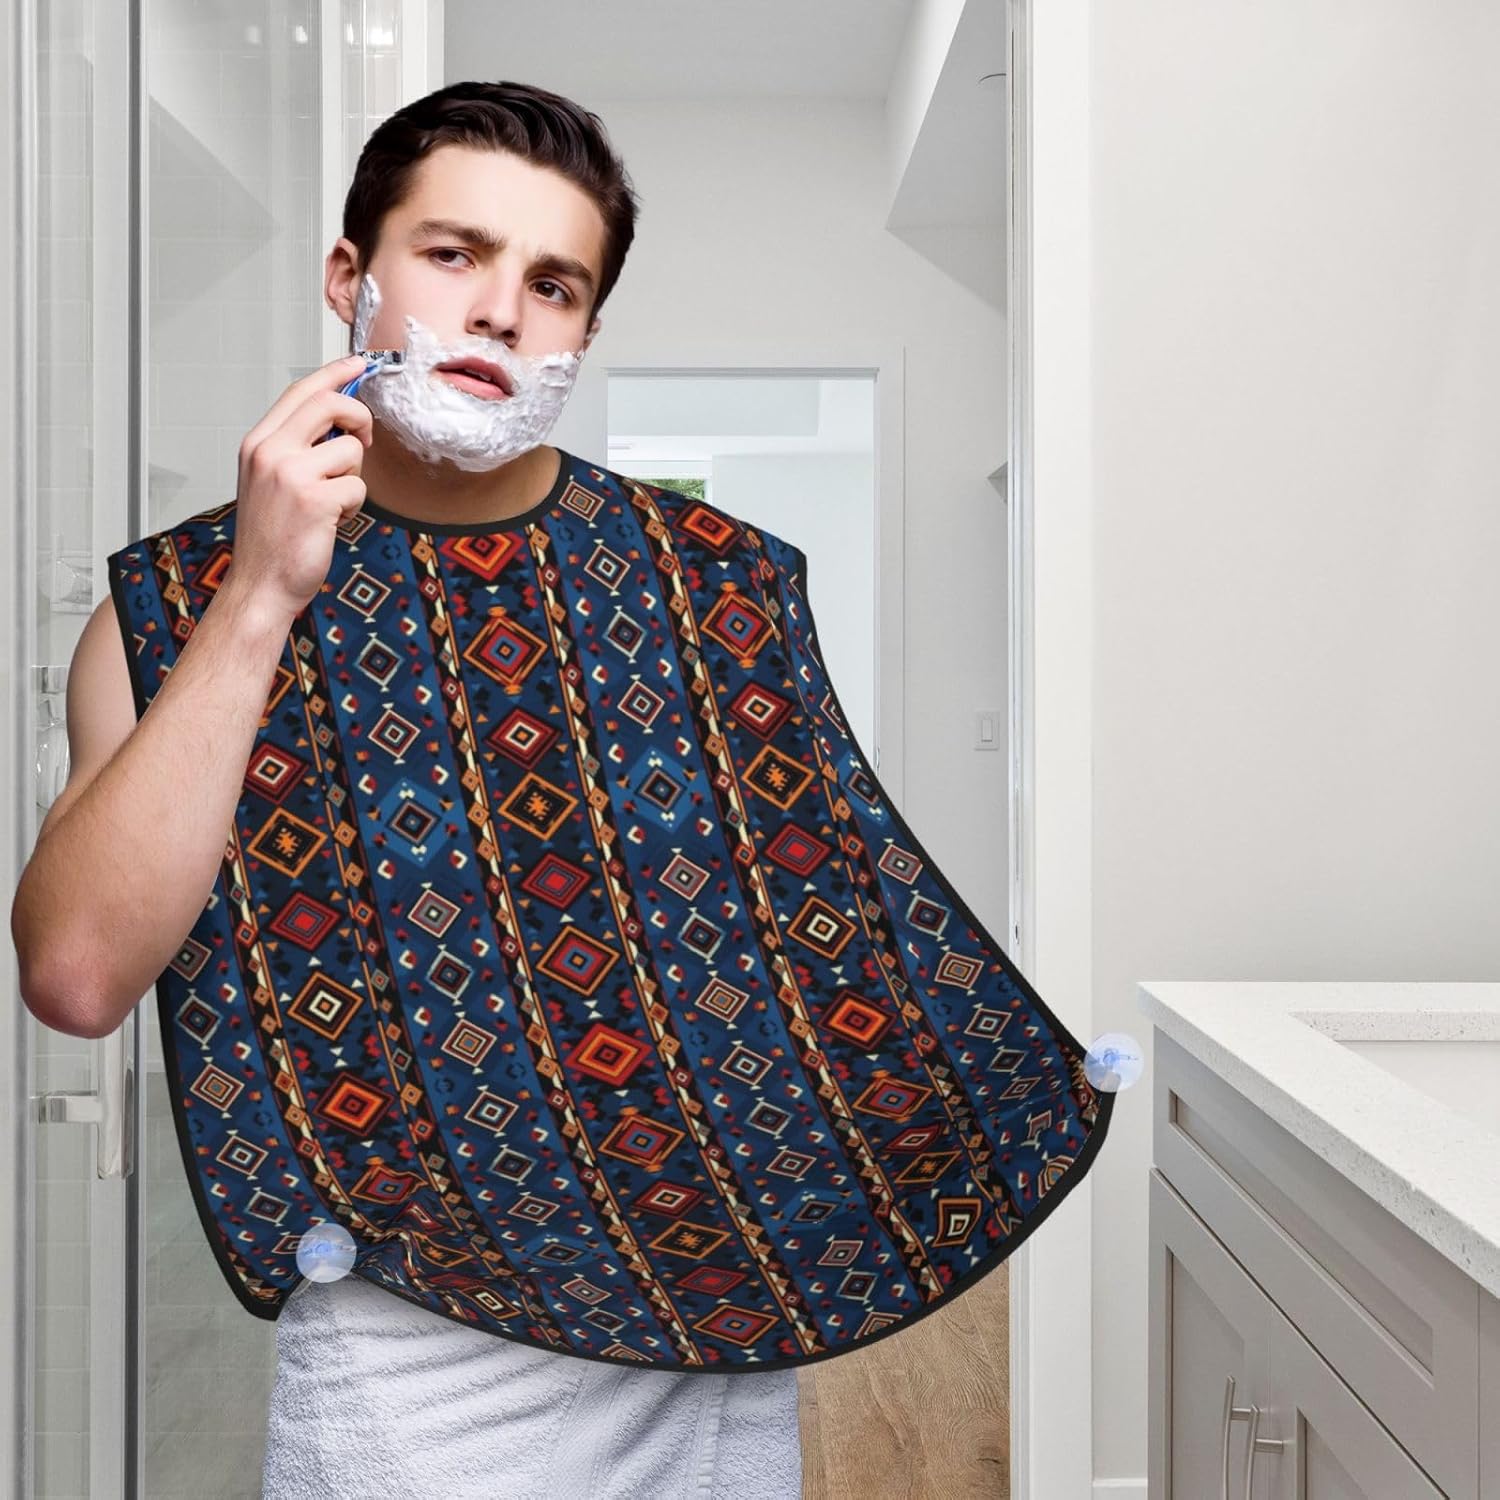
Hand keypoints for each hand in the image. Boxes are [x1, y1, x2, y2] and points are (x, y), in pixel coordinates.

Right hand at [226, 353, 374, 617]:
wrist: (260, 585)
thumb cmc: (271, 538)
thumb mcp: (271, 481)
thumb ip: (297, 447)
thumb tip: (340, 419)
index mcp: (258, 443)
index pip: (300, 391)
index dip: (335, 374)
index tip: (358, 364)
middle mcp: (270, 452)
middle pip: (329, 403)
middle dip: (359, 417)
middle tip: (363, 440)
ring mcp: (290, 474)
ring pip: (350, 450)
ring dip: (353, 478)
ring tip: (332, 503)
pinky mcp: (315, 499)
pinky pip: (358, 488)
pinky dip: (353, 507)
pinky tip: (332, 523)